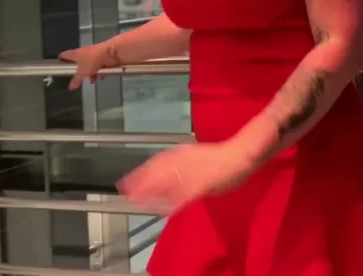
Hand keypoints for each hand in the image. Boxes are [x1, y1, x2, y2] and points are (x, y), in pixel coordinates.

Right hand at [58, 44, 119, 89]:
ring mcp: (92, 53)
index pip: (64, 55)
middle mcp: (83, 52)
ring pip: (88, 64)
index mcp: (75, 54)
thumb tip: (70, 87)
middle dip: (79, 71)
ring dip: (90, 72)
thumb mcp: (82, 73)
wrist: (109, 53)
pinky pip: (97, 64)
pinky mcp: (101, 55)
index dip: (61, 59)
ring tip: (93, 80)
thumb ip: (76, 80)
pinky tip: (100, 76)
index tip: (59, 64)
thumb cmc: (92, 61)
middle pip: (77, 61)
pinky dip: (98, 71)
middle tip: (79, 78)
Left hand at [118, 142, 257, 212]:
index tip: (126, 181)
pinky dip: (169, 203)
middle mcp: (181, 161)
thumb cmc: (222, 156)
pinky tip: (159, 210)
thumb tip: (168, 172)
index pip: (156, 163)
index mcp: (181, 152)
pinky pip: (180, 197)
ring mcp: (189, 173)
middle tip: (123, 191)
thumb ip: (182, 164)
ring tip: (133, 200)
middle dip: (138, 182)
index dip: (141, 172)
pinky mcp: (198, 186)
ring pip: (164, 184)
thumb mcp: (197, 156)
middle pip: (155, 173)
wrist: (239, 156)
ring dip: (148, 192)